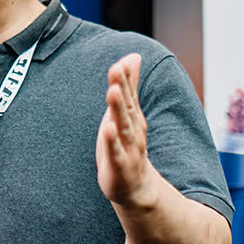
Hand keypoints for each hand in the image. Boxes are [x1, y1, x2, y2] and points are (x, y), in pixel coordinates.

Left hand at [96, 53, 156, 208]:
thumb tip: (133, 56)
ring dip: (118, 109)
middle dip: (122, 87)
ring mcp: (128, 147)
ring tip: (113, 91)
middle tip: (117, 68)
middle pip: (126, 106)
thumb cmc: (127, 144)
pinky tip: (107, 128)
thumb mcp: (126, 113)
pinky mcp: (119, 164)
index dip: (125, 78)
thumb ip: (130, 85)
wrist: (136, 186)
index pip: (129, 94)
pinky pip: (115, 150)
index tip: (120, 61)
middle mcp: (133, 129)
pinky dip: (112, 140)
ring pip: (122, 126)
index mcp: (132, 116)